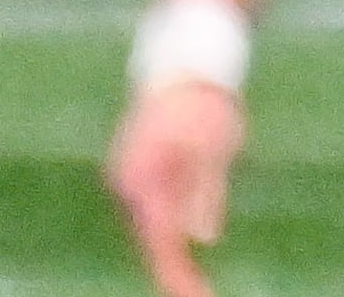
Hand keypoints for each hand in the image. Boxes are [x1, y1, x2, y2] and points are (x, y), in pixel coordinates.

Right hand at [105, 80, 242, 296]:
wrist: (181, 69)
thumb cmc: (203, 105)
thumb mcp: (215, 148)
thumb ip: (206, 193)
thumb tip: (203, 238)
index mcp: (145, 182)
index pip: (160, 243)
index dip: (178, 276)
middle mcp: (128, 187)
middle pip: (150, 243)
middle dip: (173, 272)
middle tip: (199, 294)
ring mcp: (128, 181)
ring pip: (149, 230)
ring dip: (168, 255)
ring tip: (192, 284)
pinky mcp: (136, 176)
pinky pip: (150, 214)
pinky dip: (164, 235)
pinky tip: (179, 252)